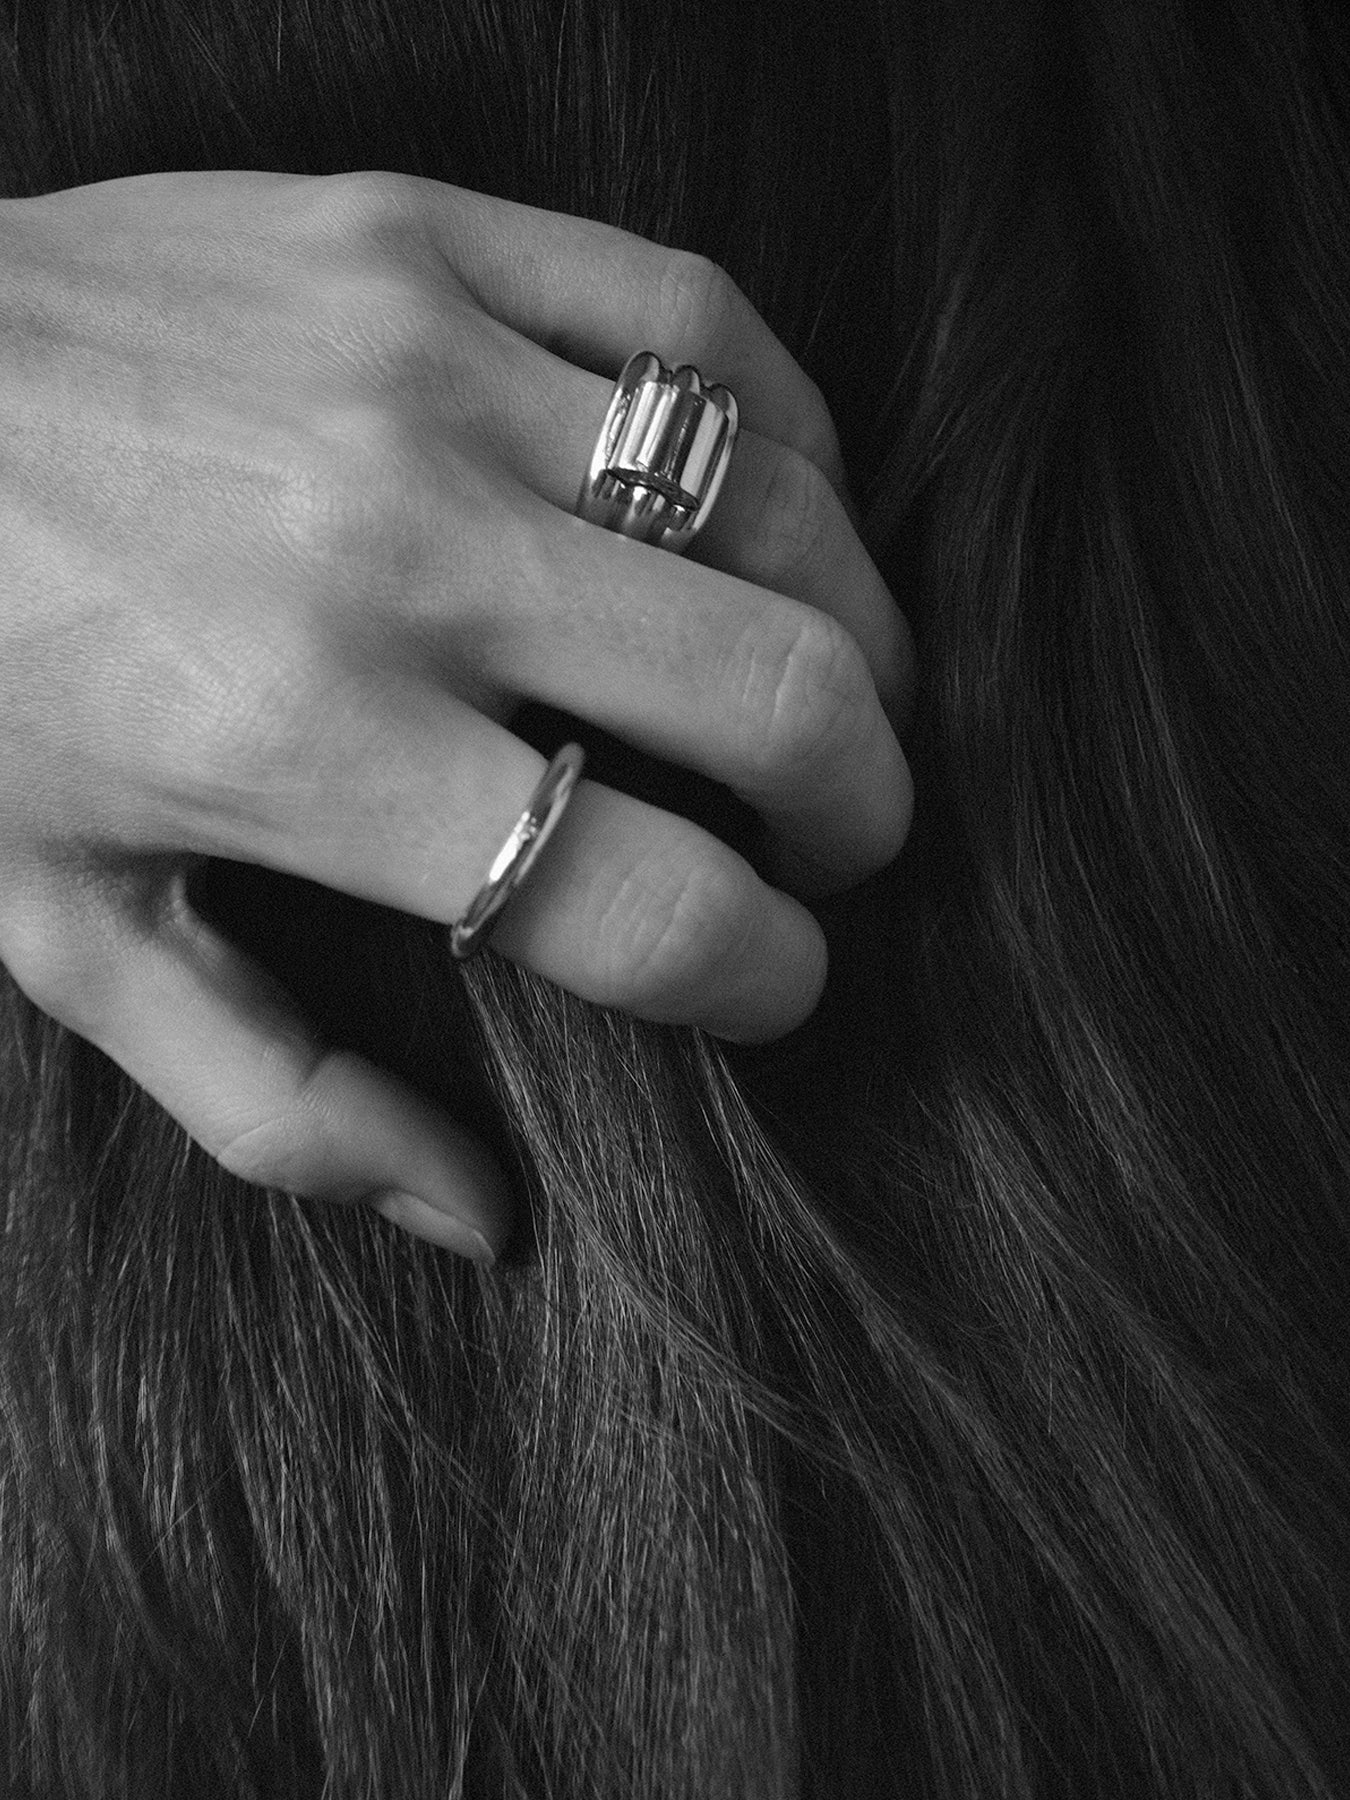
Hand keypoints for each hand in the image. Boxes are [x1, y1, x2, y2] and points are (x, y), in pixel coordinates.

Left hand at [0, 171, 913, 1258]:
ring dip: (862, 634)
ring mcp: (422, 365)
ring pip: (778, 505)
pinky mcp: (421, 234)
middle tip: (840, 846)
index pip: (652, 904)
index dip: (764, 976)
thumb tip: (479, 1218)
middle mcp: (395, 547)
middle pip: (779, 701)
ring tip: (840, 690)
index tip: (770, 980)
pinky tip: (779, 510)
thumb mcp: (69, 928)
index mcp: (306, 743)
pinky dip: (790, 436)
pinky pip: (698, 323)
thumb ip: (279, 1098)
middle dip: (863, 813)